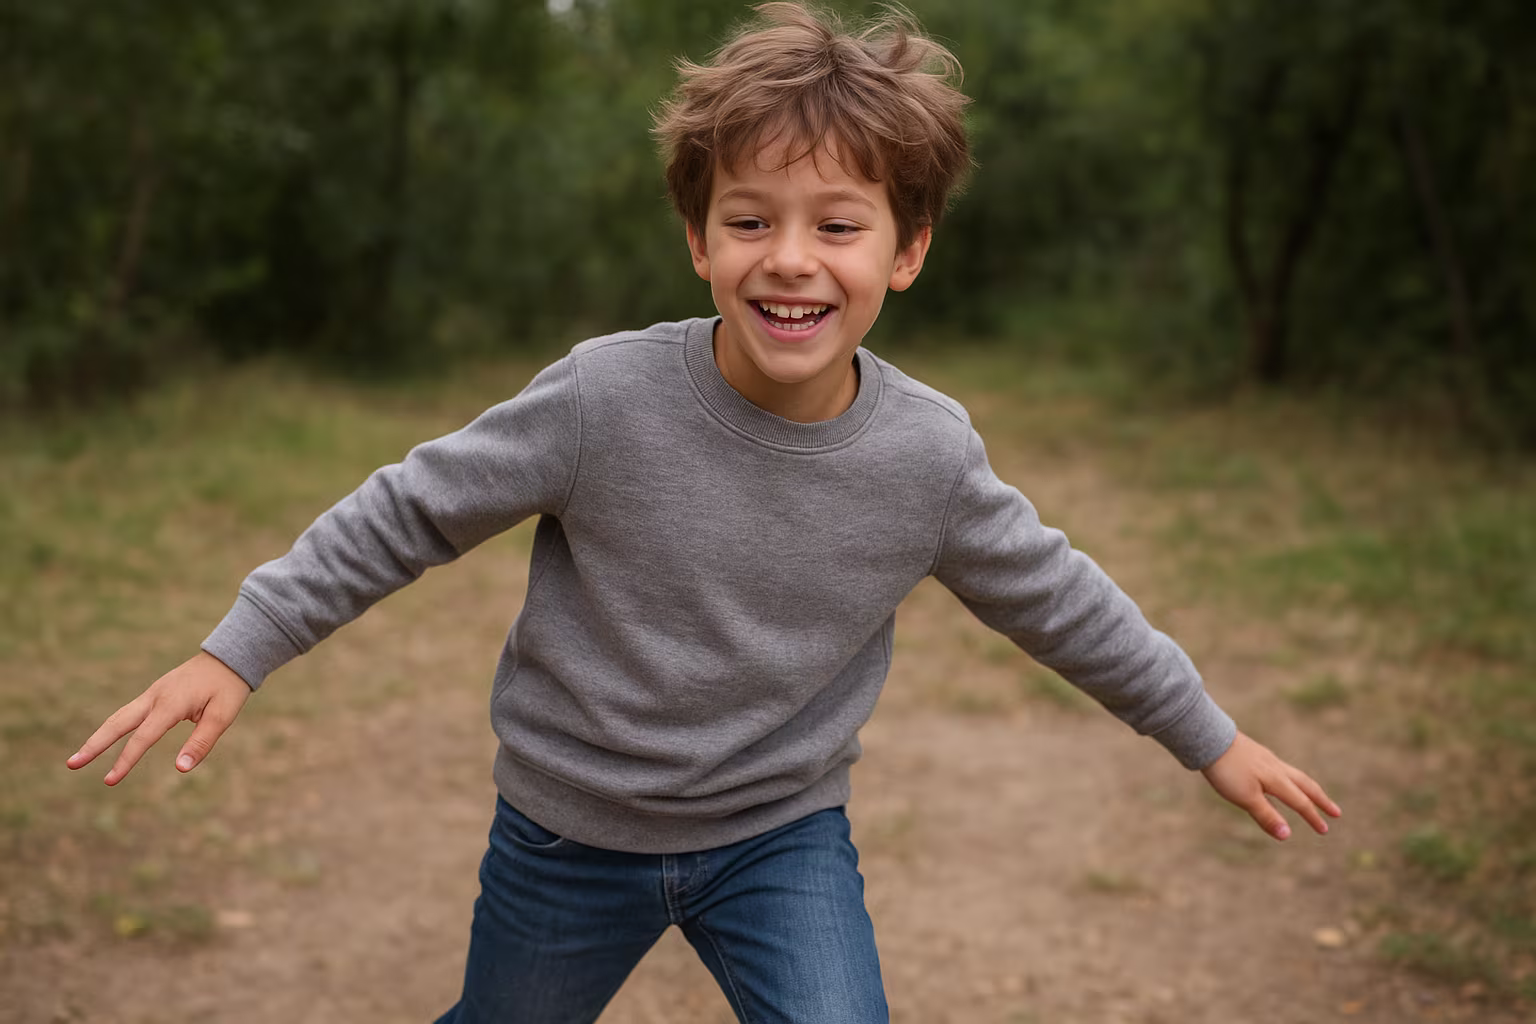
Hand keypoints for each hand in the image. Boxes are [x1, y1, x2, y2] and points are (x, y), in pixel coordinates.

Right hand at [67, 651, 251, 784]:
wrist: (229, 656)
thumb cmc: (228, 688)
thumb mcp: (222, 716)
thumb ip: (201, 743)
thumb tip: (181, 769)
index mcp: (171, 703)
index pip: (143, 737)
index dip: (125, 760)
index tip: (109, 781)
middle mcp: (155, 696)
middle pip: (117, 722)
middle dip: (94, 745)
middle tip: (71, 764)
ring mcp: (153, 693)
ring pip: (119, 716)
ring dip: (100, 736)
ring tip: (80, 756)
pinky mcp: (155, 693)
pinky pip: (130, 712)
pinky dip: (114, 726)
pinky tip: (106, 740)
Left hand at [1200, 731, 1341, 840]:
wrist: (1208, 738)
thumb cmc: (1226, 770)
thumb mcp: (1245, 797)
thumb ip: (1266, 815)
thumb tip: (1287, 835)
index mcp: (1276, 780)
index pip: (1300, 802)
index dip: (1313, 817)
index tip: (1325, 830)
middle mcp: (1276, 767)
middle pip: (1305, 785)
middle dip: (1321, 800)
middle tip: (1336, 812)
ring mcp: (1266, 759)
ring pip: (1294, 774)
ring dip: (1307, 788)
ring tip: (1313, 796)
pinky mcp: (1255, 753)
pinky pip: (1281, 769)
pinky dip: (1290, 778)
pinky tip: (1281, 780)